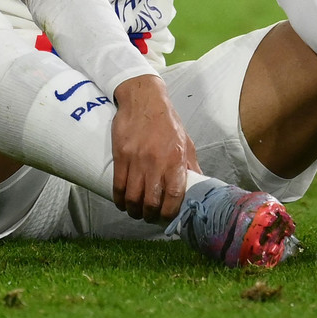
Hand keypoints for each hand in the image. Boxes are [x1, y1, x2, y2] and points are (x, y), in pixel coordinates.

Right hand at [110, 74, 201, 222]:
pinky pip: (118, 186)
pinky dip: (119, 200)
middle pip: (151, 201)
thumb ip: (190, 164)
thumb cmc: (167, 121)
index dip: (170, 212)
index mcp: (176, 159)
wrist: (144, 99)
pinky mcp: (121, 156)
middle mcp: (156, 162)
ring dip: (134, 210)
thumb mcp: (186, 141)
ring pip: (133, 197)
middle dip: (150, 215)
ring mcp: (137, 160)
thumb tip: (198, 183)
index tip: (167, 218)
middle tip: (150, 217)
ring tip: (136, 212)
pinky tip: (122, 203)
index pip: (175, 195)